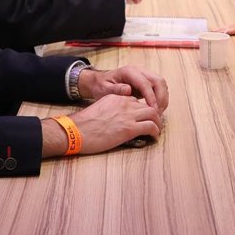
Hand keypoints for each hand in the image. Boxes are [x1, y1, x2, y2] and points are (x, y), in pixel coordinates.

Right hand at [43, 95, 161, 156]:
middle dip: (153, 114)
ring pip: (153, 114)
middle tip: (155, 122)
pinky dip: (155, 132)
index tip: (143, 116)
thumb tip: (117, 119)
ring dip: (157, 122)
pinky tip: (154, 137)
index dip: (142, 109)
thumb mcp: (99, 109)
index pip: (135, 100)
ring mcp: (128, 115)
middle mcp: (124, 103)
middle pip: (147, 105)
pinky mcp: (130, 128)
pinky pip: (150, 127)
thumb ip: (110, 110)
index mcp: (116, 97)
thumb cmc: (83, 124)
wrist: (76, 131)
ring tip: (157, 129)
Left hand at [79, 65, 168, 110]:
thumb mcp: (104, 89)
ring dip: (163, 98)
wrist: (100, 82)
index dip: (151, 96)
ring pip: (161, 84)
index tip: (153, 110)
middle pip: (158, 80)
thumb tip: (128, 90)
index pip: (145, 83)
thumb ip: (115, 90)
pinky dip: (161, 98)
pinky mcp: (147, 81)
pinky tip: (156, 109)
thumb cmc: (101, 86)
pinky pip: (159, 88)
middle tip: (158, 113)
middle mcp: (139, 71)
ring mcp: (144, 75)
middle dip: (161, 97)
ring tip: (158, 113)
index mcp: (129, 71)